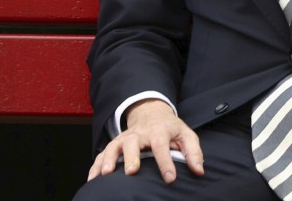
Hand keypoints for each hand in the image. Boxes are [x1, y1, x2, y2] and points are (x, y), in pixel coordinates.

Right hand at [87, 99, 203, 183]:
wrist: (150, 112)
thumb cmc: (170, 128)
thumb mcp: (186, 135)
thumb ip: (193, 152)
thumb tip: (199, 170)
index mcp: (158, 131)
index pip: (161, 146)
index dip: (166, 163)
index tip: (170, 179)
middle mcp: (139, 134)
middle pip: (133, 143)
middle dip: (131, 157)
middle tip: (132, 172)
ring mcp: (125, 138)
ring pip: (113, 146)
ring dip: (109, 160)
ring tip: (106, 174)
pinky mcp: (116, 143)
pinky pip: (103, 153)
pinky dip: (96, 165)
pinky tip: (92, 178)